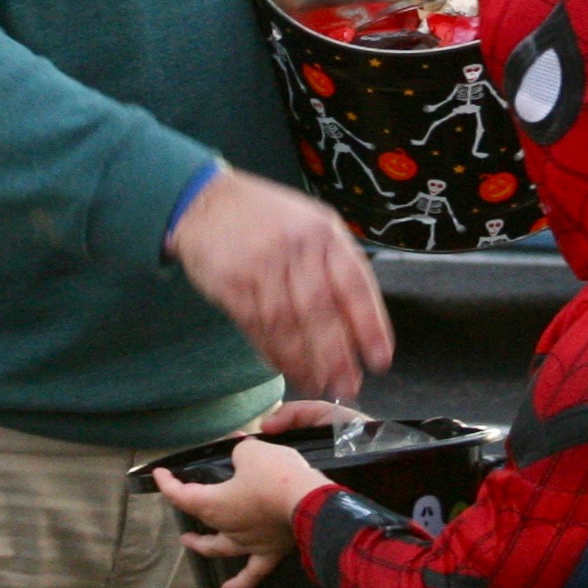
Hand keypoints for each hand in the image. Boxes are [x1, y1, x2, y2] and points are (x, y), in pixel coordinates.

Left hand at [152, 435, 331, 587]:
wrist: (310, 501)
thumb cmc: (276, 475)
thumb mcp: (252, 452)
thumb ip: (240, 452)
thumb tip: (240, 451)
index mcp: (214, 504)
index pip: (181, 495)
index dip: (167, 484)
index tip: (159, 474)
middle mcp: (226, 527)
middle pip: (200, 522)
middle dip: (188, 513)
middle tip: (181, 509)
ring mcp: (247, 543)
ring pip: (220, 548)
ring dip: (204, 546)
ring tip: (194, 545)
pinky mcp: (269, 551)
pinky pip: (252, 572)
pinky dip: (239, 583)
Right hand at [166, 166, 394, 398]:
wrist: (208, 202)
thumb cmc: (268, 218)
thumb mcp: (313, 223)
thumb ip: (337, 263)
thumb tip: (362, 318)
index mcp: (324, 233)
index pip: (356, 285)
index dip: (370, 327)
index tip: (379, 360)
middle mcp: (296, 248)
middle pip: (322, 312)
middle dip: (337, 357)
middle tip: (347, 386)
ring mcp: (262, 266)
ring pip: (288, 325)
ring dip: (304, 362)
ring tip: (317, 385)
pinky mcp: (232, 284)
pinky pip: (257, 327)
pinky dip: (273, 353)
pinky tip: (285, 369)